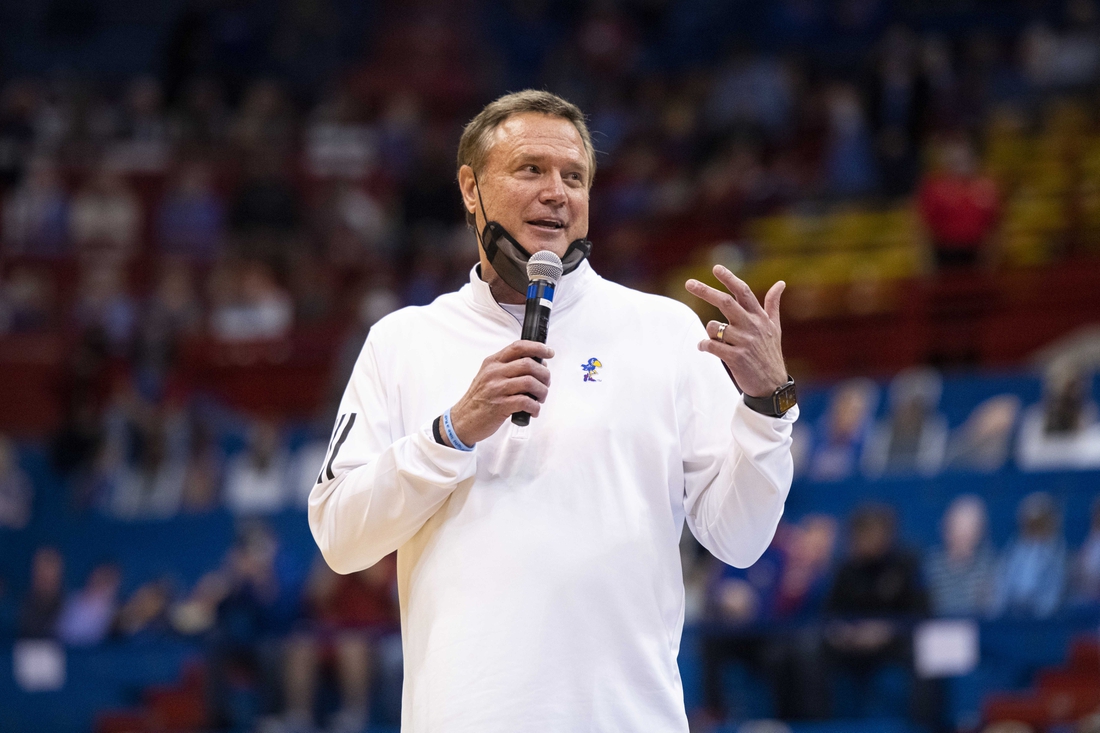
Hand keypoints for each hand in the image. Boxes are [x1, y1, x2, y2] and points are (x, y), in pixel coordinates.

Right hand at [447, 340, 553, 445]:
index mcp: (492, 363)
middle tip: (546, 384)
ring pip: (530, 382)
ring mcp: (496, 389)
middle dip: (544, 374)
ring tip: (540, 398)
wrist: (462, 420)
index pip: (518, 347)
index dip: (537, 348)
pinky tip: (534, 411)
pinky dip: (535, 407)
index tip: (549, 352)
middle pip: (528, 364)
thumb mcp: (488, 377)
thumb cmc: (479, 399)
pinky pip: (526, 402)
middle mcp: (494, 373)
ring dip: (542, 391)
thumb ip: (508, 368)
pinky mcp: (500, 405)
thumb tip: (537, 364)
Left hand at [685, 265, 786, 397]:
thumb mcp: (775, 327)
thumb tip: (781, 283)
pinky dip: (703, 345)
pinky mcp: (736, 358)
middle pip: (726, 303)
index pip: (744, 292)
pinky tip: (703, 347)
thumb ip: (772, 305)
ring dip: (708, 330)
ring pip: (714, 326)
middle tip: (689, 283)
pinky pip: (712, 345)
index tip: (716, 268)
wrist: (772, 385)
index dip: (729, 278)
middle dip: (706, 291)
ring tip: (713, 339)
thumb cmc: (770, 353)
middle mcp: (752, 326)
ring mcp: (744, 342)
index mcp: (759, 317)